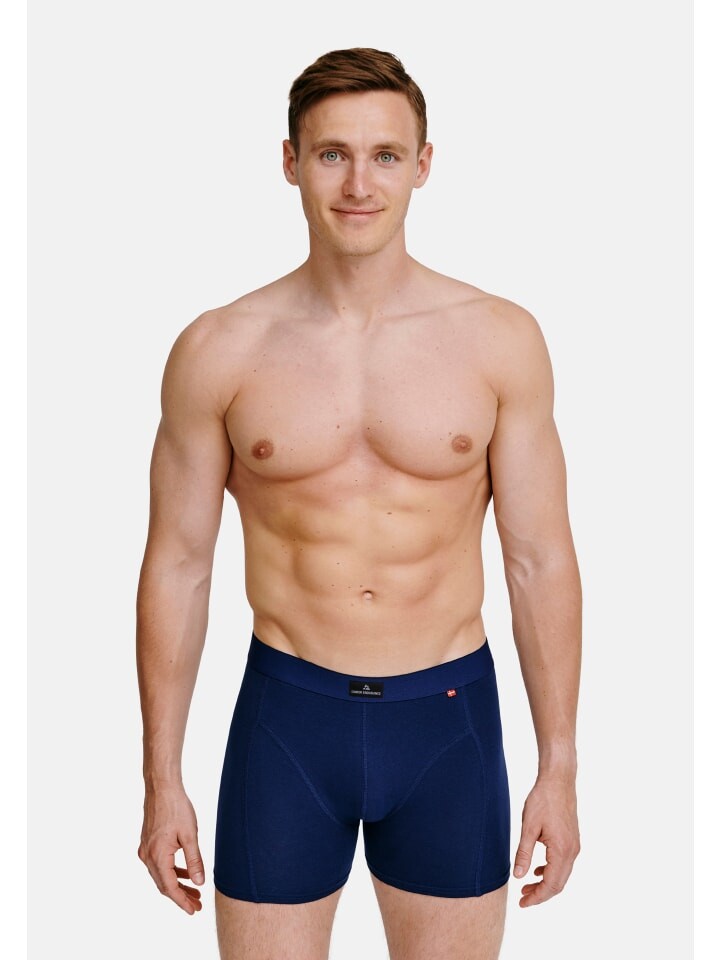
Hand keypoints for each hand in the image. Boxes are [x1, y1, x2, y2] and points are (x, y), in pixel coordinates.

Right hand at [138, 785, 204, 914]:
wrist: (162, 787)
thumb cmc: (177, 808)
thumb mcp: (190, 835)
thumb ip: (194, 861)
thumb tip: (199, 883)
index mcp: (157, 856)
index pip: (169, 888)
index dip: (182, 901)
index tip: (194, 911)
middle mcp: (147, 856)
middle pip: (164, 884)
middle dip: (181, 896)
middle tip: (198, 905)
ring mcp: (145, 849)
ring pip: (161, 875)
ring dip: (177, 884)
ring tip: (195, 892)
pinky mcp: (148, 843)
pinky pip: (159, 864)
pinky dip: (172, 871)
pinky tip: (184, 874)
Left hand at [513, 776, 579, 906]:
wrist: (558, 781)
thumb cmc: (543, 800)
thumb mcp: (528, 827)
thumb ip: (524, 853)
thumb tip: (518, 876)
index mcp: (562, 850)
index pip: (551, 884)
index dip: (537, 897)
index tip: (522, 903)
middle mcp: (572, 851)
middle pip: (558, 884)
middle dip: (541, 894)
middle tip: (522, 899)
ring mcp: (574, 846)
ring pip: (562, 875)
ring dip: (545, 883)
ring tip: (526, 887)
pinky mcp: (572, 840)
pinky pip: (563, 864)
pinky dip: (551, 871)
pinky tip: (538, 870)